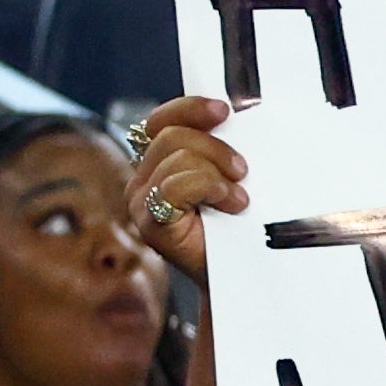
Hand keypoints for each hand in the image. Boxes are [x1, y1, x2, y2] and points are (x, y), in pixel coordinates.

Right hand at [129, 97, 247, 288]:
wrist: (243, 276)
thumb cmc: (240, 228)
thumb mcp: (233, 178)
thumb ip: (223, 149)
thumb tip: (240, 114)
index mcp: (160, 163)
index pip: (163, 120)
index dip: (191, 108)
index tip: (225, 110)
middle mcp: (144, 179)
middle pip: (172, 135)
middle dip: (215, 147)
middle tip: (242, 171)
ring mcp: (142, 201)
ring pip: (177, 156)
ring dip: (217, 172)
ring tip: (238, 198)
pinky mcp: (150, 223)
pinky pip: (175, 186)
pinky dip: (209, 187)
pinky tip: (231, 204)